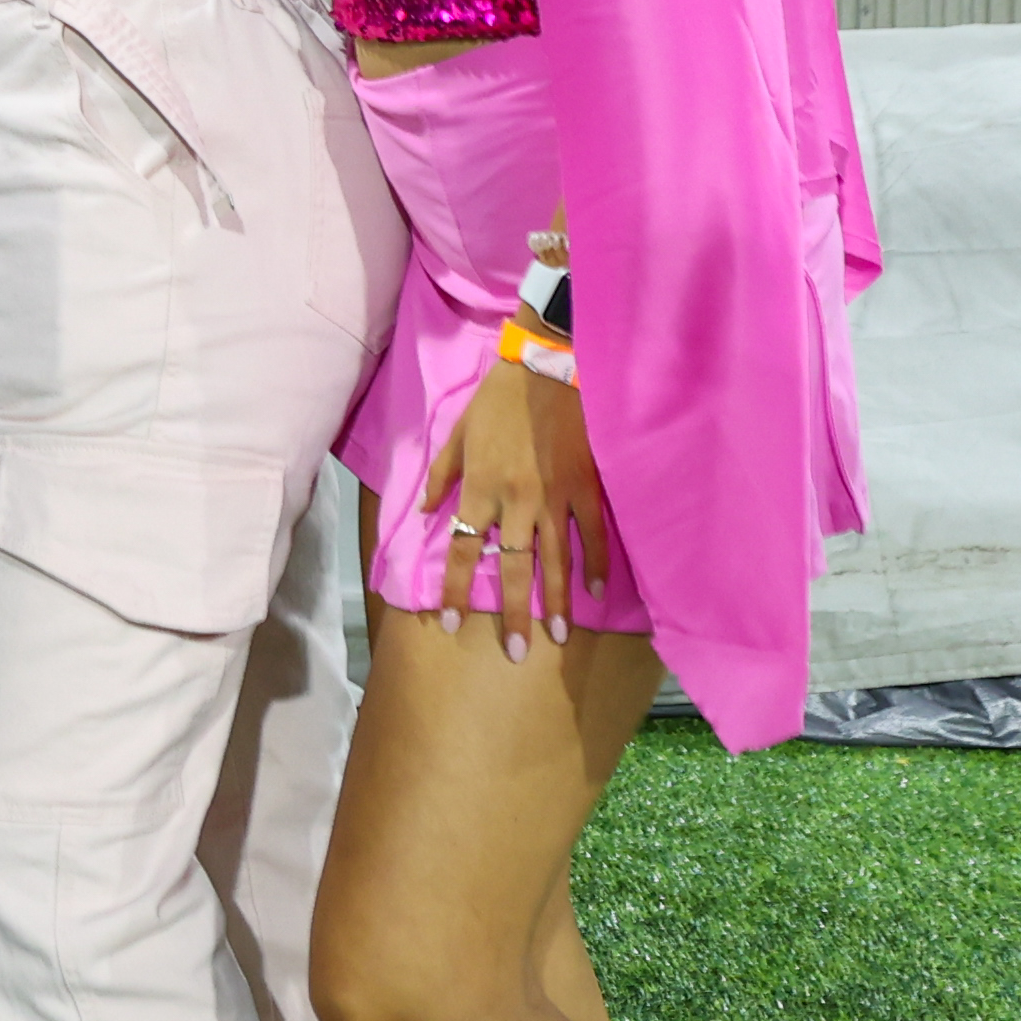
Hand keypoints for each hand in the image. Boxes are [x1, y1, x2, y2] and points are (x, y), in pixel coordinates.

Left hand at [414, 354, 612, 656]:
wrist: (547, 367)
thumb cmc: (497, 400)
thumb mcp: (458, 434)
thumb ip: (441, 476)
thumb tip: (424, 513)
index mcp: (481, 488)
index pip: (466, 549)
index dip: (458, 589)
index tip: (451, 623)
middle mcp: (517, 501)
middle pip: (514, 567)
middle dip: (514, 613)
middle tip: (517, 653)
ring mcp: (556, 498)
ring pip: (556, 560)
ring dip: (556, 601)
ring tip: (558, 636)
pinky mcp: (586, 488)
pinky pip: (593, 534)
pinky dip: (597, 564)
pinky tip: (597, 592)